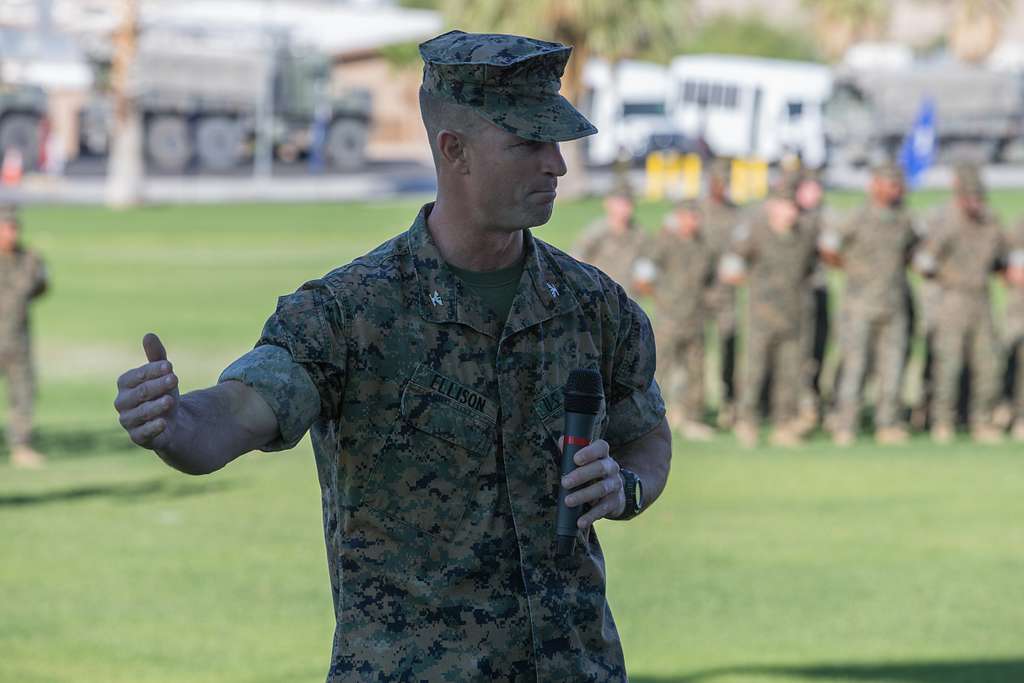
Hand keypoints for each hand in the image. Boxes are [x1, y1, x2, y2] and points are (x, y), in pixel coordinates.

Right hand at [115, 333, 179, 450]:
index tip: (170, 366)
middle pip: (139, 393)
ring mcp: (128, 421)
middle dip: (157, 386)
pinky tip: (164, 423)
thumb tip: (149, 335)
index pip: (136, 376)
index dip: (152, 370)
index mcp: (125, 384)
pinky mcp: (137, 437)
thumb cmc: (163, 392)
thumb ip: (156, 356)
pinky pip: (142, 434)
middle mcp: (122, 402)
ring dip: (156, 407)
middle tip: (175, 379)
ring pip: (141, 413)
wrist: (171, 421)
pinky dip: (153, 428)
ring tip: (171, 400)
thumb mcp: (163, 374)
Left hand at [559, 437, 624, 530]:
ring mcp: (615, 485)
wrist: (614, 491)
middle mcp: (612, 468)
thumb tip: (563, 442)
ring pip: (601, 489)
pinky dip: (591, 515)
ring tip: (568, 501)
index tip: (576, 459)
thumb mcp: (583, 460)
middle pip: (600, 468)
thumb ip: (572, 450)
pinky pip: (603, 509)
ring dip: (583, 495)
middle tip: (565, 482)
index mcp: (603, 454)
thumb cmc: (591, 472)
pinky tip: (580, 521)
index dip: (589, 452)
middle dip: (581, 475)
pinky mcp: (614, 502)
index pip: (600, 448)